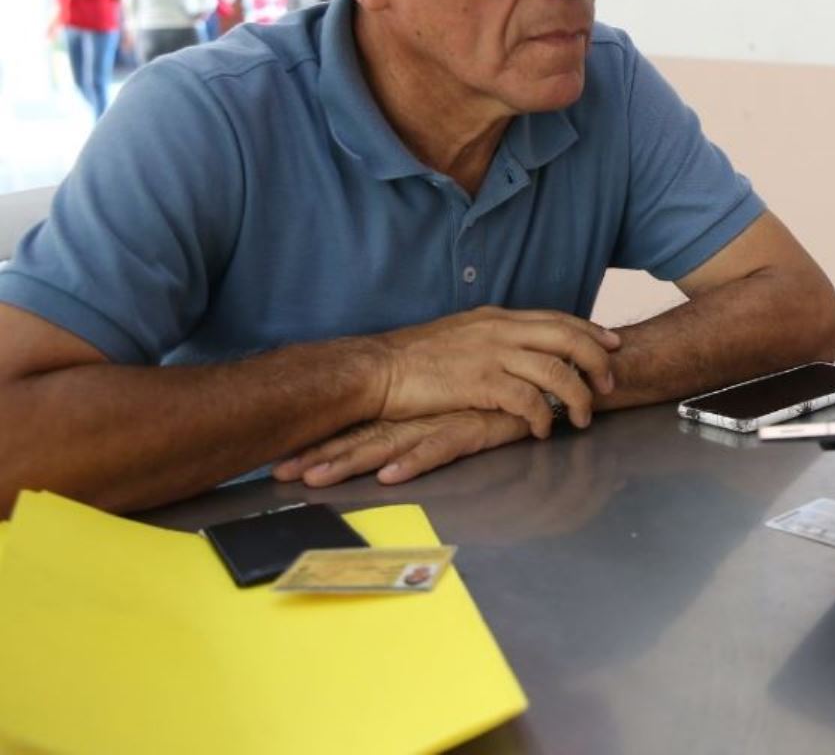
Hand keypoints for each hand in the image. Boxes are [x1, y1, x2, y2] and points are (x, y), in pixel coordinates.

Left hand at [273, 409, 530, 486]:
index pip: (356, 428)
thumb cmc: (498, 393)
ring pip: (388, 443)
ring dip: (350, 461)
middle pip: (360, 436)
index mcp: (410, 411)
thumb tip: (392, 441)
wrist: (543, 372)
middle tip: (278, 471)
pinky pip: (438, 448)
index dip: (319, 442)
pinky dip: (413, 463)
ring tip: (315, 478)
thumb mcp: (454, 408)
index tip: (280, 460)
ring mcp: (441, 419)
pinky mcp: (470, 426)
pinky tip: (389, 476)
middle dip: (319, 454)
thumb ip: (427, 422)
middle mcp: (418, 414)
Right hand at [369, 306, 620, 436]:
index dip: (590, 331)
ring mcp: (491, 354)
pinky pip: (528, 399)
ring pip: (556, 370)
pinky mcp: (480, 383)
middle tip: (609, 384)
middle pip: (568, 338)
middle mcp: (500, 330)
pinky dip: (543, 416)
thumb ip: (493, 338)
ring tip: (583, 417)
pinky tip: (543, 430)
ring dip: (576, 395)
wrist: (378, 369)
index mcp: (497, 317)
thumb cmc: (414, 358)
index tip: (611, 345)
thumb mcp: (462, 334)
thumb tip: (518, 349)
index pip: (557, 319)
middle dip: (597, 361)